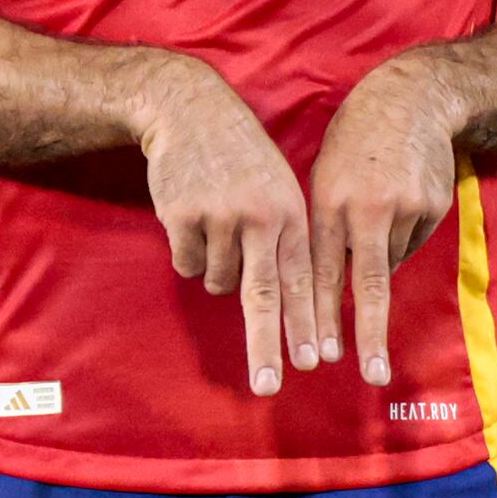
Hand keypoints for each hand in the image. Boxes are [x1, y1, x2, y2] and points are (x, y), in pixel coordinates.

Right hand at [136, 58, 321, 394]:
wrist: (192, 111)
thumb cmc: (243, 160)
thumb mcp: (279, 191)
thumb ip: (287, 243)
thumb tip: (292, 306)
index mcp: (291, 214)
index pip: (303, 281)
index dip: (306, 325)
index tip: (314, 363)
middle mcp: (260, 217)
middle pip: (262, 296)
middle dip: (267, 345)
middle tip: (268, 386)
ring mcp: (220, 216)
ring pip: (218, 282)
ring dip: (217, 270)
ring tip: (219, 227)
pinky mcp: (182, 215)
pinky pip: (187, 264)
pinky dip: (190, 254)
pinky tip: (194, 219)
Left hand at [303, 57, 462, 389]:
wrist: (411, 100)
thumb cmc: (353, 143)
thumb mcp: (324, 178)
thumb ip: (323, 231)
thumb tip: (327, 287)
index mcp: (328, 202)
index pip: (322, 274)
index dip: (322, 318)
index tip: (323, 357)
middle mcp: (366, 209)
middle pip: (367, 284)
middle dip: (367, 333)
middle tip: (373, 375)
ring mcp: (405, 209)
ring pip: (390, 261)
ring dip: (379, 260)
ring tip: (377, 218)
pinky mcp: (433, 207)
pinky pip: (411, 243)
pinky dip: (400, 240)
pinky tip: (399, 208)